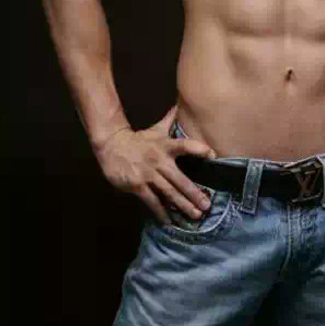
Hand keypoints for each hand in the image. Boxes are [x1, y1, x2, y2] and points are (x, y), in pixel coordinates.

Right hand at [95, 105, 217, 224]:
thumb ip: (170, 119)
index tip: (212, 155)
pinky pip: (151, 201)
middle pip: (179, 179)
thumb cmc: (139, 139)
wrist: (112, 146)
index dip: (198, 148)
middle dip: (194, 193)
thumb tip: (180, 104)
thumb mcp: (156, 129)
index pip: (184, 145)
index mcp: (165, 146)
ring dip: (182, 205)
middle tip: (207, 206)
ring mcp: (148, 174)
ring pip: (168, 193)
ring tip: (195, 215)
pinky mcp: (137, 185)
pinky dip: (161, 212)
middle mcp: (159, 160)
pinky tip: (169, 221)